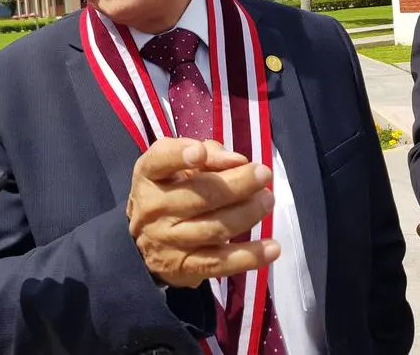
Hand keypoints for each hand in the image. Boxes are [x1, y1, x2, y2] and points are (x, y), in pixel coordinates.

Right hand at [126, 138, 280, 287]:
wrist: (147, 242)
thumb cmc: (171, 191)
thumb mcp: (180, 165)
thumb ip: (209, 154)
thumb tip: (238, 161)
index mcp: (149, 175)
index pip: (160, 161)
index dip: (179, 156)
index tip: (200, 153)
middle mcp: (154, 208)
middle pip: (200, 196)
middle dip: (237, 184)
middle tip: (263, 174)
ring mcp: (168, 240)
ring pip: (214, 228)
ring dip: (247, 214)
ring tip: (267, 200)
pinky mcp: (185, 267)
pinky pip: (221, 263)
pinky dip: (249, 256)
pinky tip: (272, 247)